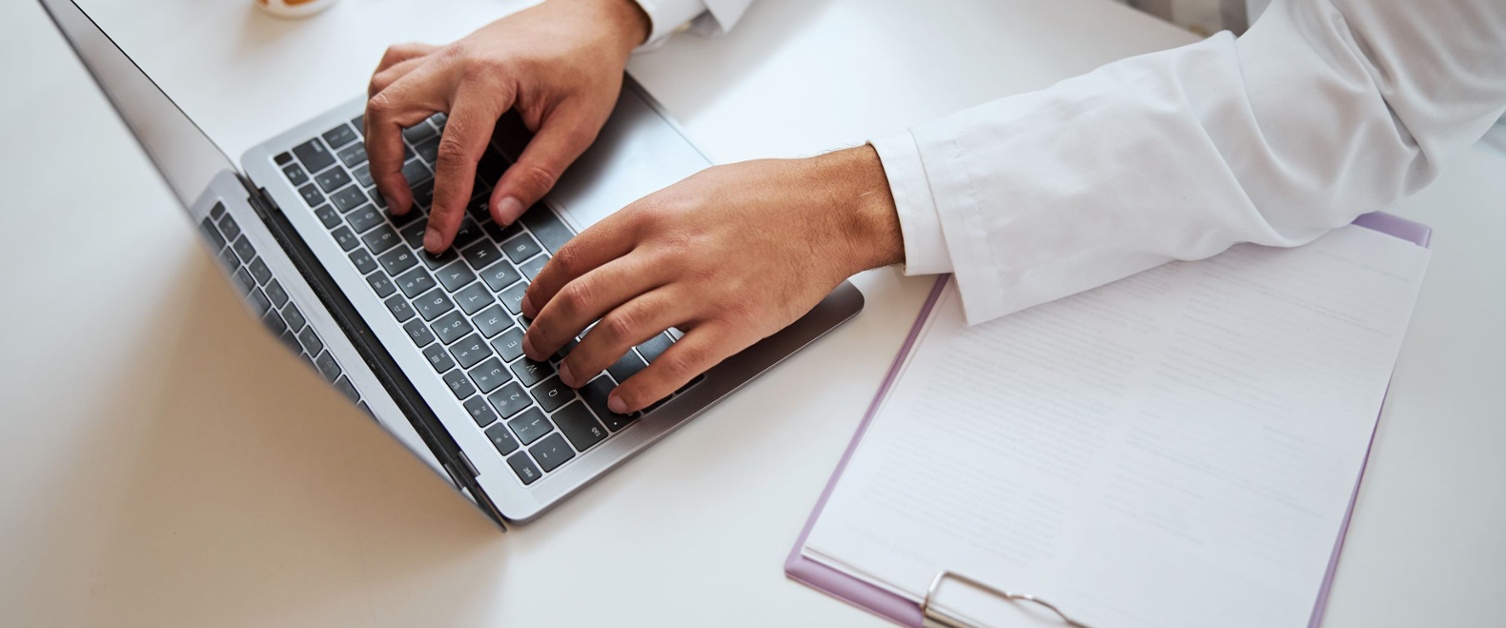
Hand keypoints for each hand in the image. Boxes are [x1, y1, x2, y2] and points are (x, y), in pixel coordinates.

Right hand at [364, 0, 649, 253]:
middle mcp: (457, 59)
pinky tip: (395, 123)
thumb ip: (537, 172)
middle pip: (389, 111)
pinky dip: (384, 97)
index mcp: (489, 77)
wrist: (591, 16)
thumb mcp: (577, 125)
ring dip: (376, 133)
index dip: (444, 204)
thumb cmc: (588, 60)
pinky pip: (394, 67)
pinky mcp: (448, 52)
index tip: (439, 236)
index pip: (454, 152)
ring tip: (394, 175)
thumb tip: (502, 212)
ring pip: (381, 87)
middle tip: (404, 206)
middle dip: (385, 167)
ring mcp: (447, 52)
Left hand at [519, 146, 904, 412]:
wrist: (829, 209)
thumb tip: (607, 255)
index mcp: (653, 215)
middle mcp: (668, 253)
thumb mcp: (693, 188)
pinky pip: (672, 367)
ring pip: (617, 334)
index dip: (541, 289)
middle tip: (536, 348)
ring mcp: (699, 292)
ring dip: (583, 362)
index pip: (574, 257)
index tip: (530, 306)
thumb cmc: (770, 194)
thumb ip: (647, 222)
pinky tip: (621, 398)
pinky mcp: (732, 326)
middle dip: (548, 331)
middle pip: (582, 299)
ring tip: (571, 376)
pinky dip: (638, 388)